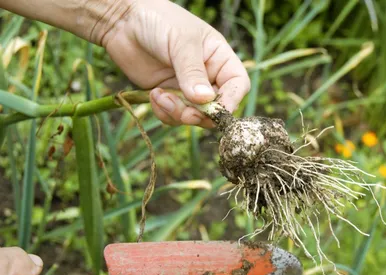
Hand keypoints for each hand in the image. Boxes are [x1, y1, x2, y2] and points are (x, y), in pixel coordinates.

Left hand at [99, 0, 250, 128]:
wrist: (122, 21)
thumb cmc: (159, 21)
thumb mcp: (180, 43)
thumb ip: (192, 72)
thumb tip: (206, 100)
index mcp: (219, 58)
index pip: (237, 85)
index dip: (231, 101)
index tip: (216, 111)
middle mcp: (207, 75)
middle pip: (216, 107)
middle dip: (201, 114)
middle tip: (185, 114)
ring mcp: (187, 88)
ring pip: (194, 116)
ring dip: (178, 114)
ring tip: (160, 96)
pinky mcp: (168, 95)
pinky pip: (173, 116)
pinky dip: (164, 112)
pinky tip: (153, 95)